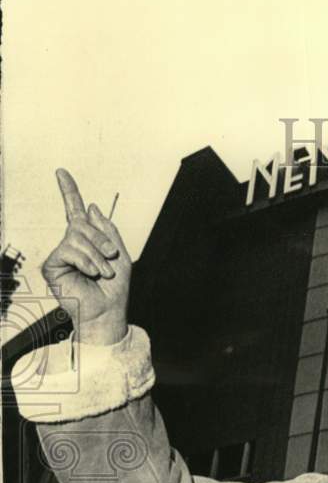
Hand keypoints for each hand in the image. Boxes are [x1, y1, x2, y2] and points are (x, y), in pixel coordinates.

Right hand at [41, 169, 131, 345]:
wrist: (108, 311)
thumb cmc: (114, 287)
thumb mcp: (120, 254)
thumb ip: (107, 230)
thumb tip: (91, 207)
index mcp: (87, 240)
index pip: (75, 211)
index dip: (69, 191)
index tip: (61, 172)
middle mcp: (70, 244)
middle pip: (81, 222)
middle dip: (101, 238)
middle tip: (112, 257)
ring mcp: (60, 254)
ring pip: (76, 236)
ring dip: (96, 254)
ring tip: (104, 272)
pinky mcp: (52, 266)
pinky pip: (68, 250)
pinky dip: (86, 261)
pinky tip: (92, 274)